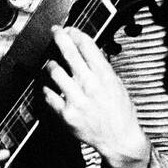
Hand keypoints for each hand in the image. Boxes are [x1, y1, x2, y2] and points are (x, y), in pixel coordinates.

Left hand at [42, 26, 150, 167]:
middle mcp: (90, 85)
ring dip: (51, 65)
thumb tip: (88, 51)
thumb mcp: (117, 84)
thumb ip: (101, 69)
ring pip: (55, 71)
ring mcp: (76, 99)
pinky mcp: (66, 114)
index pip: (86, 45)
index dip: (75, 33)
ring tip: (52, 65)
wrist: (119, 138)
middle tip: (55, 32)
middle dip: (59, 37)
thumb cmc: (120, 112)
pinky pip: (49, 95)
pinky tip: (50, 88)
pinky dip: (47, 89)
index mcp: (104, 75)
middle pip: (69, 52)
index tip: (70, 29)